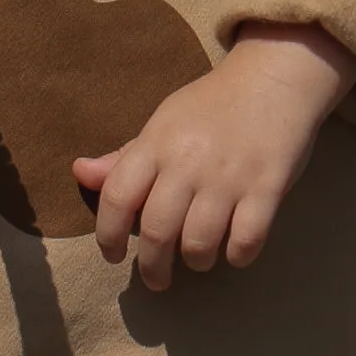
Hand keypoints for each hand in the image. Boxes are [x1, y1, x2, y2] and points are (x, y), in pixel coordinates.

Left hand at [71, 24, 355, 292]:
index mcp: (157, 143)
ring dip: (197, 262)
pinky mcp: (268, 187)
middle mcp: (188, 162)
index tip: (114, 256)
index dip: (107, 236)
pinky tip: (235, 250)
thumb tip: (80, 173)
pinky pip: (246, 241)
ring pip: (199, 244)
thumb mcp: (164, 123)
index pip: (117, 197)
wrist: (274, 77)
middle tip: (157, 278)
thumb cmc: (213, 106)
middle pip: (156, 233)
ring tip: (199, 259)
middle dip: (152, 268)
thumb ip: (125, 156)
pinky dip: (238, 256)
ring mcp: (229, 176)